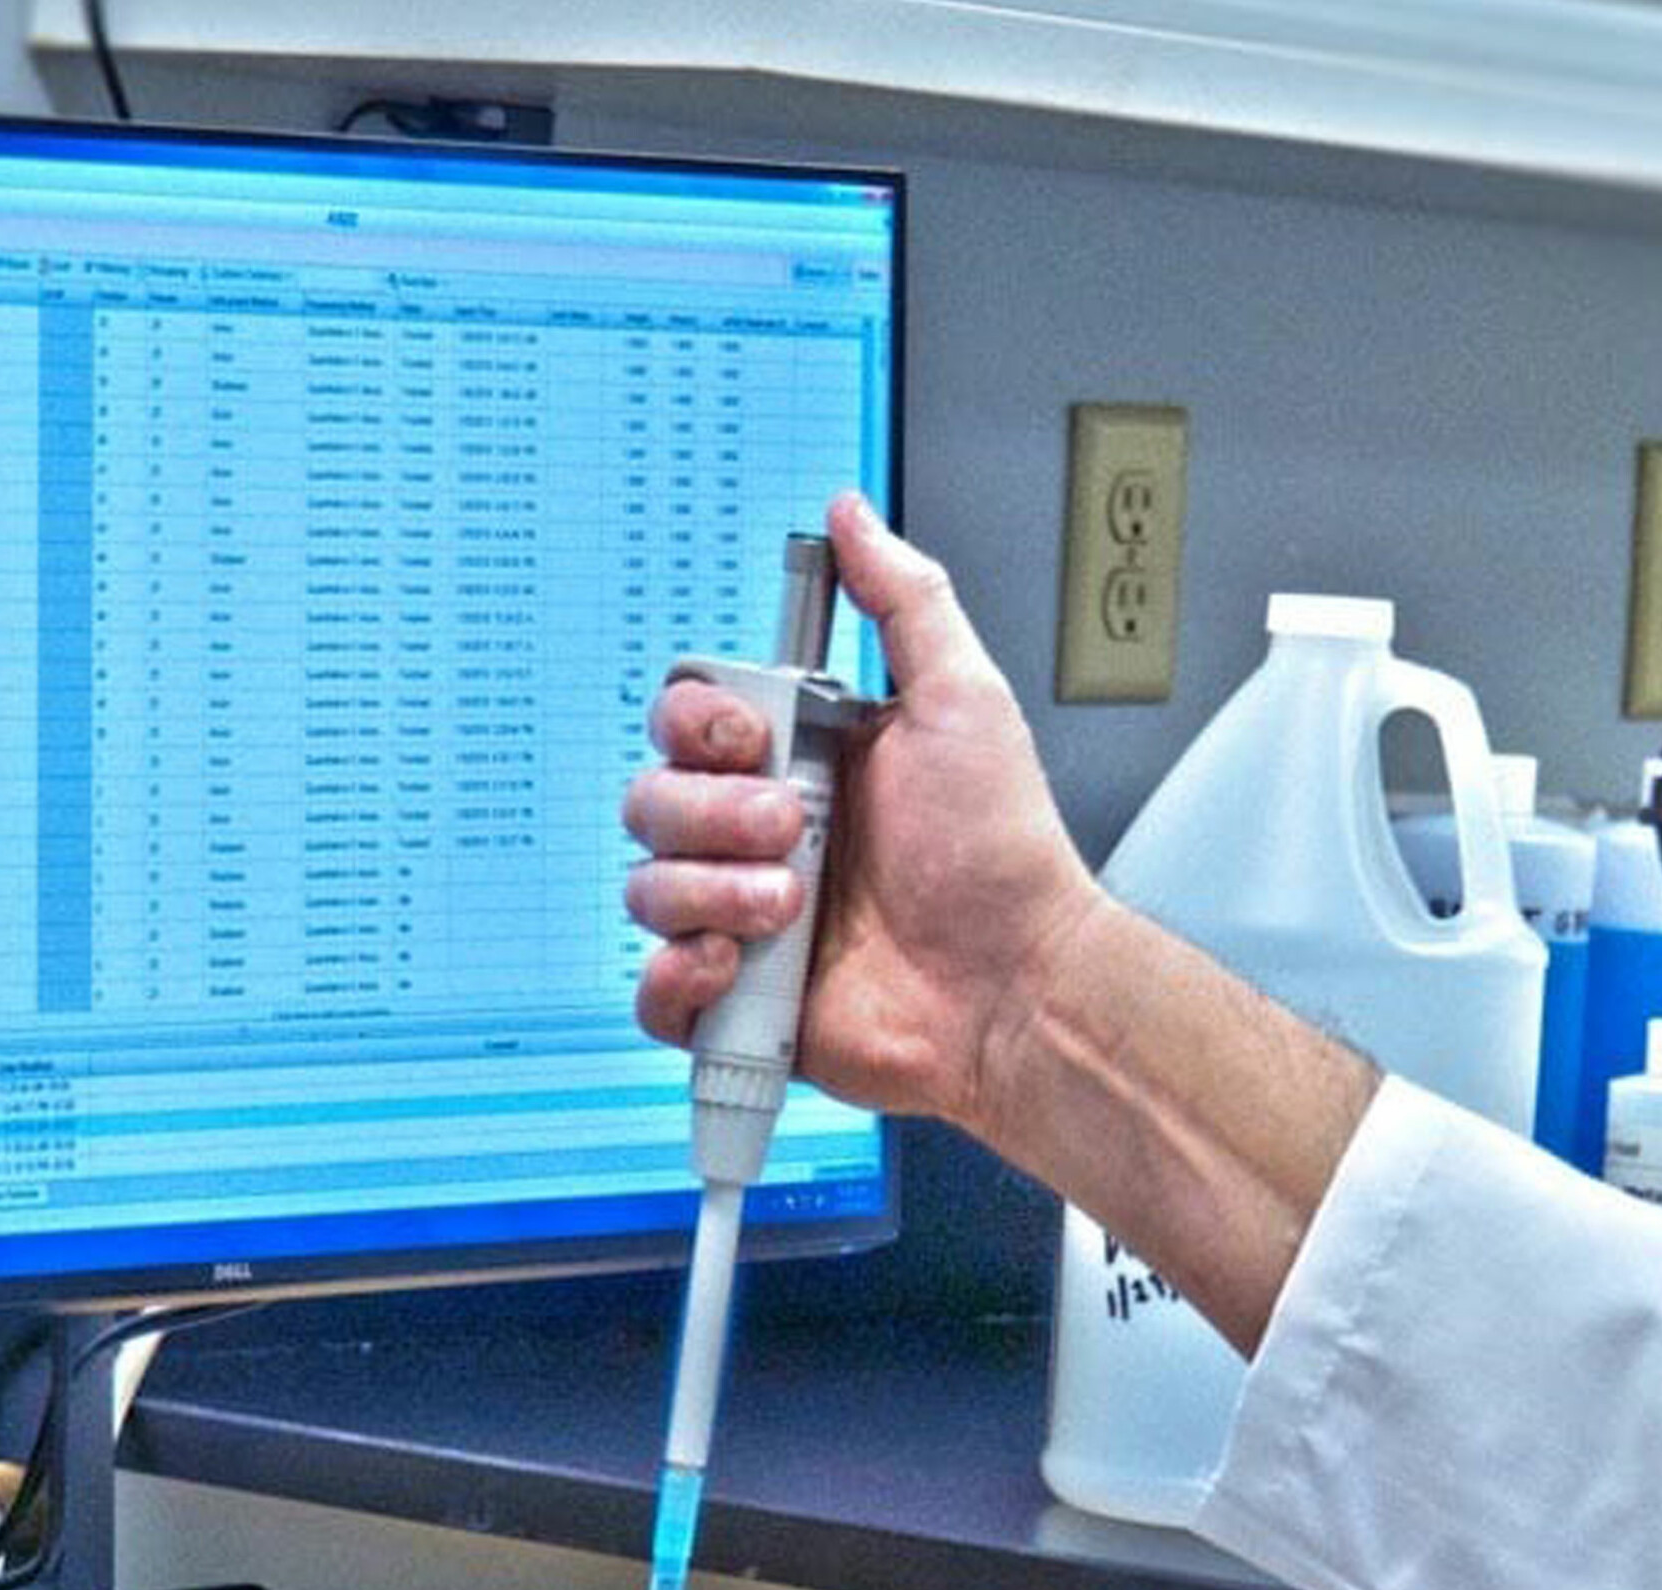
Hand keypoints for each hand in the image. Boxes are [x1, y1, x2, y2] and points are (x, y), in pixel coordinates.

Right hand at [623, 493, 1102, 1128]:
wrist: (1016, 984)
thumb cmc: (1001, 854)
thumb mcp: (962, 698)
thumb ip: (904, 598)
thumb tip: (851, 515)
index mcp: (798, 762)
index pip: (684, 721)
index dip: (698, 726)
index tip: (753, 739)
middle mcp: (760, 837)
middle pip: (651, 798)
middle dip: (715, 814)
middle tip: (795, 831)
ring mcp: (741, 919)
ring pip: (645, 887)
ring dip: (711, 892)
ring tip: (793, 908)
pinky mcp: (734, 1002)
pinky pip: (651, 991)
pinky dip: (678, 977)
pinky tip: (739, 965)